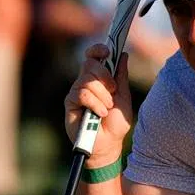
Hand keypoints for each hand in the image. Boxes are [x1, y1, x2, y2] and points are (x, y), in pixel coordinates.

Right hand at [64, 43, 132, 167]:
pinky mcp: (70, 103)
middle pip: (90, 64)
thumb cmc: (115, 124)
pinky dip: (95, 104)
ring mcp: (77, 92)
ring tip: (107, 109)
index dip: (98, 50)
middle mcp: (85, 82)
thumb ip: (121, 77)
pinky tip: (100, 114)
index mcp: (99, 79)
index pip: (93, 56)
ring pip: (87, 80)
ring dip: (102, 95)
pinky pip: (82, 94)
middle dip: (105, 76)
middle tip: (113, 91)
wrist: (108, 145)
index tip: (107, 51)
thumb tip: (123, 54)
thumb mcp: (124, 97)